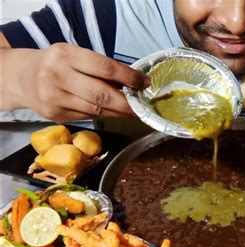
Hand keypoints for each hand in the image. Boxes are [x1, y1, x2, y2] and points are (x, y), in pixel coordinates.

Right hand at [2, 43, 148, 121]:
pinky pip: (87, 117)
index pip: (105, 68)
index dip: (129, 77)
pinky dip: (103, 115)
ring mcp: (54, 98)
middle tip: (142, 106)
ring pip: (96, 110)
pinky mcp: (54, 115)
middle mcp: (57, 76)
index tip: (145, 83)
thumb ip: (101, 68)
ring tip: (132, 111)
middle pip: (102, 95)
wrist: (23, 77)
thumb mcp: (76, 55)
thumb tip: (134, 83)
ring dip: (118, 112)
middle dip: (127, 103)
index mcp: (66, 56)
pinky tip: (112, 113)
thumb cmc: (58, 63)